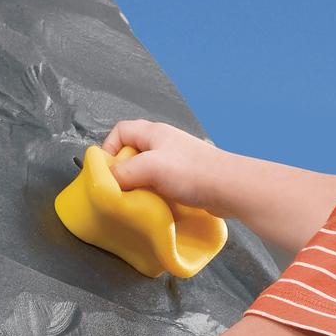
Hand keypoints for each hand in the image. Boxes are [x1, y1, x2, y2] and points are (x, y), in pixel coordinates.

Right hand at [98, 119, 227, 214]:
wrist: (230, 188)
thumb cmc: (191, 172)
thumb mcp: (150, 167)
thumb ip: (124, 172)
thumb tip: (106, 181)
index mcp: (154, 133)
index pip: (121, 131)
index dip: (109, 147)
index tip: (107, 171)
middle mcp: (164, 143)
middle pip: (132, 151)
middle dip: (123, 170)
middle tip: (120, 188)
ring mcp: (176, 161)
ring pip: (146, 170)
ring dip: (138, 185)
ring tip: (136, 199)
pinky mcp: (185, 178)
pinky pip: (160, 183)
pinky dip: (153, 193)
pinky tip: (154, 205)